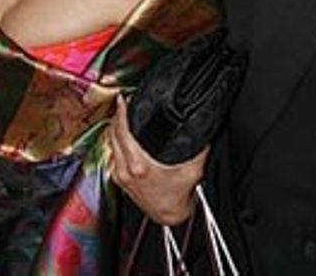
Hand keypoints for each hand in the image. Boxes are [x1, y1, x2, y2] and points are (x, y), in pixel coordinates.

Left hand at [107, 94, 207, 225]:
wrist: (169, 215)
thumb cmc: (178, 196)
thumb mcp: (193, 168)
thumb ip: (200, 147)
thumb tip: (204, 127)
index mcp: (138, 164)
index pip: (122, 131)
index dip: (121, 112)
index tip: (123, 99)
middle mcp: (125, 170)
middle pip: (113, 134)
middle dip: (118, 116)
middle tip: (124, 104)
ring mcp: (120, 175)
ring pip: (110, 144)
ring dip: (115, 129)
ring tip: (122, 117)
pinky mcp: (119, 180)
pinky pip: (112, 154)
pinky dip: (115, 142)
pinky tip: (122, 137)